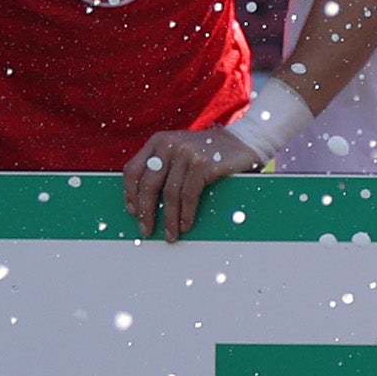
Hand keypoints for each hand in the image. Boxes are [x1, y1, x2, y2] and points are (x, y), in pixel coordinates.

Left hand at [125, 121, 262, 241]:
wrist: (245, 141)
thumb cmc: (211, 152)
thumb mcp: (181, 152)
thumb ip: (164, 167)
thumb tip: (144, 203)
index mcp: (159, 141)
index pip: (133, 170)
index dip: (130, 194)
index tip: (133, 212)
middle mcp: (170, 145)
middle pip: (149, 184)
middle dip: (146, 212)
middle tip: (146, 229)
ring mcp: (187, 153)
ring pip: (170, 194)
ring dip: (169, 219)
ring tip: (170, 234)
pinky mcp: (203, 164)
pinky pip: (189, 196)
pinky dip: (186, 214)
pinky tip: (186, 225)